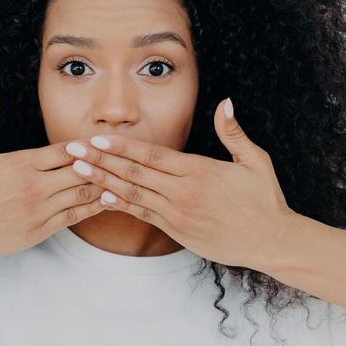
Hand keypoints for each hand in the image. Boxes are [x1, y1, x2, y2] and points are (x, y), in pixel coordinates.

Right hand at [0, 80, 109, 259]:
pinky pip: (73, 218)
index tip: (106, 139)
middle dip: (102, 164)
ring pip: (82, 195)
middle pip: (81, 171)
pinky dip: (92, 208)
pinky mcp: (36, 232)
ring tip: (124, 177)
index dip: (88, 144)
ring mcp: (37, 212)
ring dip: (103, 185)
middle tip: (125, 157)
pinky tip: (108, 200)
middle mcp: (33, 187)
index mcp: (20, 163)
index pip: (66, 150)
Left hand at [63, 97, 298, 269]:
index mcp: (199, 172)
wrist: (271, 242)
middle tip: (73, 151)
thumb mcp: (256, 161)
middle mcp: (184, 193)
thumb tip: (225, 102)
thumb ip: (233, 132)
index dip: (122, 147)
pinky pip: (144, 216)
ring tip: (79, 171)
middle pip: (135, 173)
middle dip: (101, 160)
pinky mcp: (178, 232)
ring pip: (134, 195)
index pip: (153, 156)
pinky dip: (122, 206)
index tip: (98, 138)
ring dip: (103, 182)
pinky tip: (102, 198)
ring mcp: (178, 215)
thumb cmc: (265, 200)